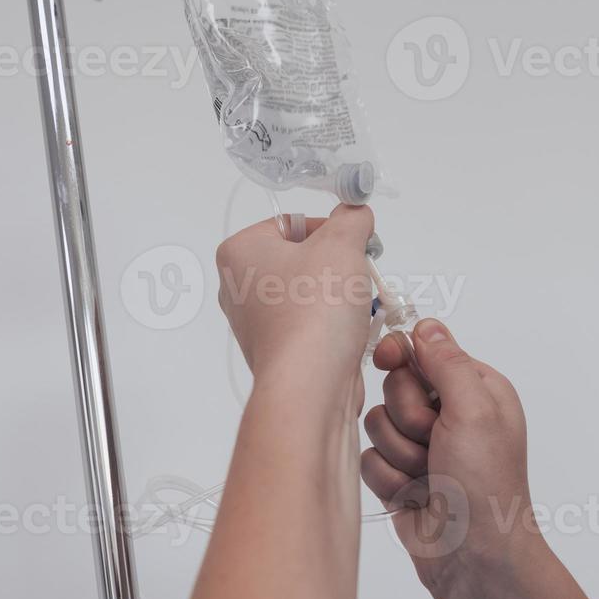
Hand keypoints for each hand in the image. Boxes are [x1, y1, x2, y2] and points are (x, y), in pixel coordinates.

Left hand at [216, 205, 375, 384]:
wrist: (309, 386)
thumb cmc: (315, 309)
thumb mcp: (342, 244)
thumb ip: (351, 218)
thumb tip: (355, 213)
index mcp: (239, 252)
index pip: (293, 223)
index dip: (331, 230)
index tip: (356, 243)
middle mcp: (238, 288)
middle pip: (302, 258)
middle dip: (338, 266)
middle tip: (360, 275)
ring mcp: (255, 324)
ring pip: (310, 293)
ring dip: (341, 296)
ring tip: (360, 307)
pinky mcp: (276, 353)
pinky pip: (311, 326)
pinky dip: (334, 326)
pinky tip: (352, 334)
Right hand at [360, 319, 543, 598]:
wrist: (474, 559)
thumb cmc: (486, 485)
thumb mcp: (475, 410)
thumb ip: (447, 362)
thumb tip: (426, 325)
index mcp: (475, 389)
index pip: (423, 350)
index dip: (401, 356)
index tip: (386, 360)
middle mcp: (449, 414)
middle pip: (393, 387)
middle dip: (407, 418)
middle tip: (435, 443)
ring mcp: (422, 447)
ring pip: (376, 424)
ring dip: (398, 453)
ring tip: (428, 476)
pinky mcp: (399, 477)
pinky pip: (368, 460)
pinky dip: (388, 480)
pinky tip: (415, 497)